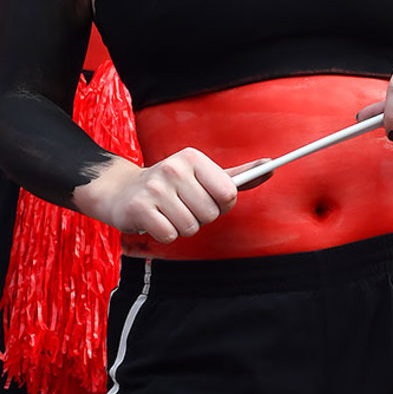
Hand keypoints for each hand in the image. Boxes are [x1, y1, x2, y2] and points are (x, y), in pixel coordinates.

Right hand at [77, 149, 238, 243]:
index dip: (223, 205)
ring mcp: (155, 188)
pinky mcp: (139, 209)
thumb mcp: (204, 176)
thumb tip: (271, 166)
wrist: (122, 192)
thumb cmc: (172, 186)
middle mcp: (174, 168)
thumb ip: (239, 175)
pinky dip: (166, 234)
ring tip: (169, 212)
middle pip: (210, 213)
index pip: (228, 193)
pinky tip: (156, 220)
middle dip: (201, 217)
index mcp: (192, 158)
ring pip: (191, 227)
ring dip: (182, 227)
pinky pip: (170, 235)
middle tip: (183, 206)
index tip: (210, 200)